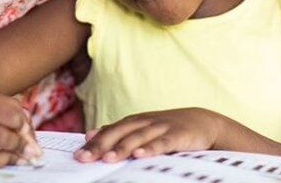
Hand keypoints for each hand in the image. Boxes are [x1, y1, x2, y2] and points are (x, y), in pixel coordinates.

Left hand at [74, 108, 219, 162]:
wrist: (203, 122)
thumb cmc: (168, 128)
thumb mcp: (142, 128)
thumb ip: (117, 131)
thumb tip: (90, 135)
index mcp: (134, 121)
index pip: (109, 131)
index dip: (93, 142)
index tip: (77, 154)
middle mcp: (145, 122)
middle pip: (119, 133)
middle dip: (101, 145)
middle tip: (85, 158)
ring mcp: (161, 127)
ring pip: (138, 137)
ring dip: (122, 147)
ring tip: (108, 158)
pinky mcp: (178, 135)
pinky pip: (162, 142)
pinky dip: (151, 148)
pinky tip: (140, 155)